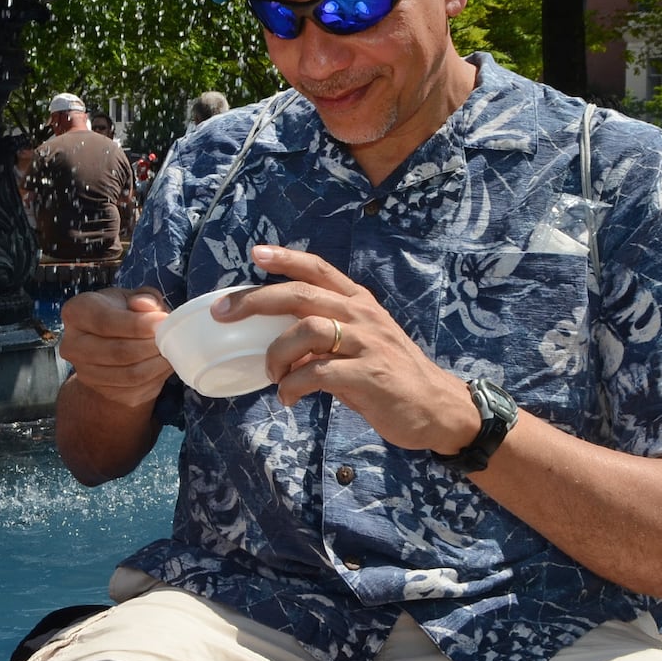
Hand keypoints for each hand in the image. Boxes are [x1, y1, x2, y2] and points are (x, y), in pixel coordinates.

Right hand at [58, 286, 172, 408]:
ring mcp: (85, 373)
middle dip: (150, 345)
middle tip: (171, 337)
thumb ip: (144, 298)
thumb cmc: (124, 314)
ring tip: (170, 350)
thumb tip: (145, 305)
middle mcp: (72, 345)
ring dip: (157, 363)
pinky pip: (136, 389)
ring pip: (130, 374)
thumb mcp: (133, 298)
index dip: (136, 324)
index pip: (104, 321)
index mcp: (76, 312)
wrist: (114, 344)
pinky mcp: (104, 392)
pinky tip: (163, 363)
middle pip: (117, 352)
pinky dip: (156, 377)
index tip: (161, 321)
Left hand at [215, 245, 478, 453]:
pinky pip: (318, 373)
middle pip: (301, 295)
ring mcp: (367, 344)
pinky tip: (289, 398)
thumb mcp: (360, 344)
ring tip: (272, 375)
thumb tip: (279, 347)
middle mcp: (362, 315)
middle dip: (256, 300)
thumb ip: (323, 339)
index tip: (255, 252)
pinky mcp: (369, 375)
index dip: (286, 258)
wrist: (438, 408)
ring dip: (276, 354)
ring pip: (307, 331)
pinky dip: (294, 385)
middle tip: (224, 313)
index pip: (318, 268)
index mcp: (359, 303)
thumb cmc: (391, 376)